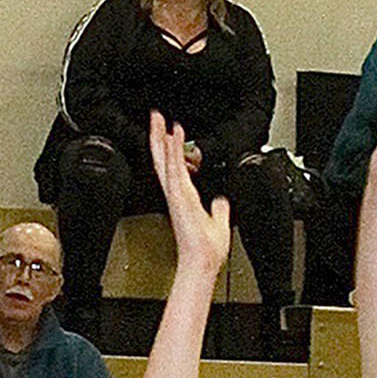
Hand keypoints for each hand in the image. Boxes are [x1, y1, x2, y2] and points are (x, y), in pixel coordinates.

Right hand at [148, 112, 230, 272]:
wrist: (203, 260)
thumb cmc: (207, 248)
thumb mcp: (217, 222)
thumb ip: (218, 209)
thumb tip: (221, 201)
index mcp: (183, 197)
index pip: (172, 167)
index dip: (167, 149)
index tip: (167, 132)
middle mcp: (177, 194)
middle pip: (162, 159)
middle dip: (158, 137)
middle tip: (155, 117)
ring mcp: (177, 195)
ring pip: (165, 160)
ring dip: (161, 139)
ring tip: (159, 119)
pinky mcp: (180, 197)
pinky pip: (175, 169)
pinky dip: (172, 153)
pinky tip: (172, 137)